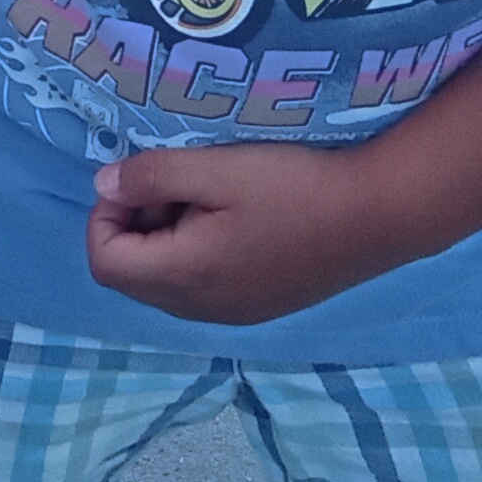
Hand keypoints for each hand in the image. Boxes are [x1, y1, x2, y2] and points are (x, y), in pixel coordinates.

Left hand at [84, 137, 424, 328]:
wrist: (378, 214)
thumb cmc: (293, 185)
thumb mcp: (215, 168)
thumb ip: (151, 177)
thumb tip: (103, 186)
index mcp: (185, 278)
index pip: (105, 262)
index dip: (106, 216)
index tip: (140, 179)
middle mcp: (202, 309)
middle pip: (132, 275)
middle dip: (137, 225)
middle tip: (177, 182)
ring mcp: (233, 313)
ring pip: (167, 281)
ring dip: (168, 237)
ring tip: (209, 193)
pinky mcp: (259, 305)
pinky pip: (202, 286)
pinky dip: (198, 251)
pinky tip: (237, 216)